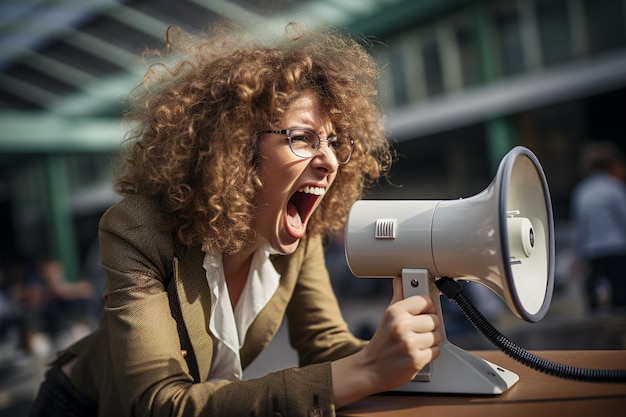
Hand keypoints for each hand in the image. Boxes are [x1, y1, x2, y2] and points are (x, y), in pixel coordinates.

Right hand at [332, 277, 440, 406]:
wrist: (370, 369)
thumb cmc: (381, 342)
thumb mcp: (387, 316)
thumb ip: (398, 297)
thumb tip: (399, 279)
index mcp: (395, 312)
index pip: (425, 301)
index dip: (426, 308)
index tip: (421, 313)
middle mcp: (401, 326)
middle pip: (434, 320)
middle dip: (428, 327)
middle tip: (416, 332)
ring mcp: (409, 344)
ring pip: (437, 336)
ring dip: (430, 342)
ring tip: (416, 343)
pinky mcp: (416, 360)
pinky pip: (436, 351)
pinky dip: (429, 354)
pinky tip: (417, 353)